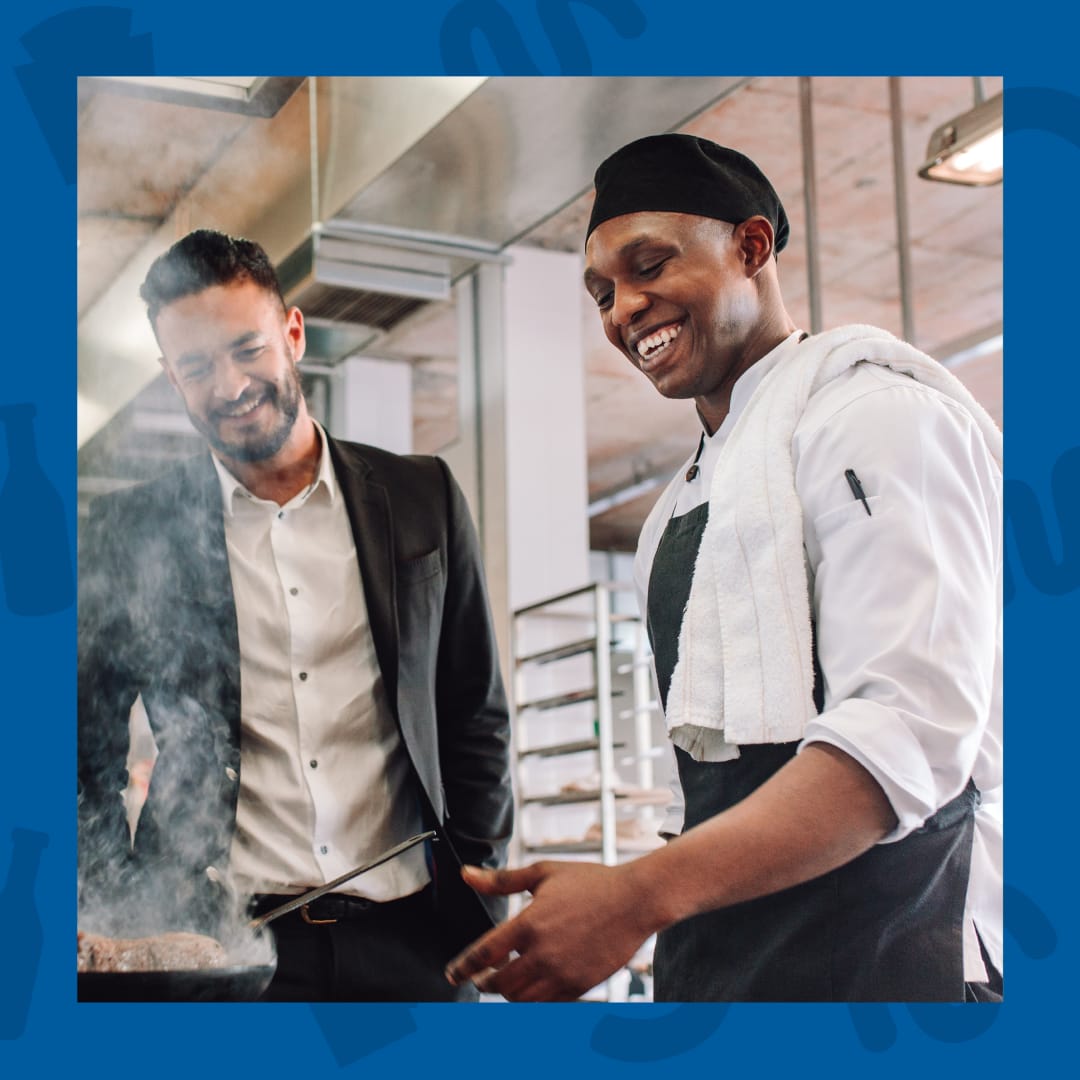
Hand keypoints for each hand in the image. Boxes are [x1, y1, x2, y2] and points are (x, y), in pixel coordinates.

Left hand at [445, 860, 653, 1000]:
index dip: (462, 967)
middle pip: (499, 984)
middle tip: (482, 976)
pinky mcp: (580, 986)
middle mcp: (543, 953)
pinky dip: (533, 997)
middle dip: (485, 982)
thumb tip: (467, 874)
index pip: (483, 954)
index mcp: (529, 924)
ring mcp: (562, 973)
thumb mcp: (543, 874)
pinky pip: (546, 1003)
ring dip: (508, 992)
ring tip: (508, 978)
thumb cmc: (590, 882)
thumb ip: (501, 880)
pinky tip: (534, 982)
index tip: (452, 973)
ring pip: (521, 999)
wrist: (635, 900)